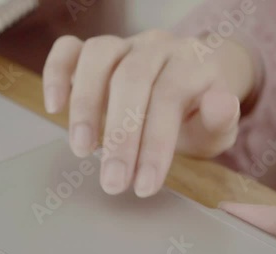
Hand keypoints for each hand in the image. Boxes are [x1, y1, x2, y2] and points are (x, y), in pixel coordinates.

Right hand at [43, 30, 254, 196]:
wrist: (187, 82)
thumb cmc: (196, 111)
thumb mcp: (216, 125)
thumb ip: (220, 118)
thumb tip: (221, 104)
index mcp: (191, 62)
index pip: (169, 97)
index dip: (155, 144)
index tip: (143, 186)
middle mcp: (156, 46)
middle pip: (131, 80)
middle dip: (119, 136)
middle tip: (111, 181)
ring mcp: (124, 44)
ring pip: (98, 56)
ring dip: (85, 104)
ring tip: (82, 149)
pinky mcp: (96, 50)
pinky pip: (69, 49)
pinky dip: (56, 73)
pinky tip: (55, 106)